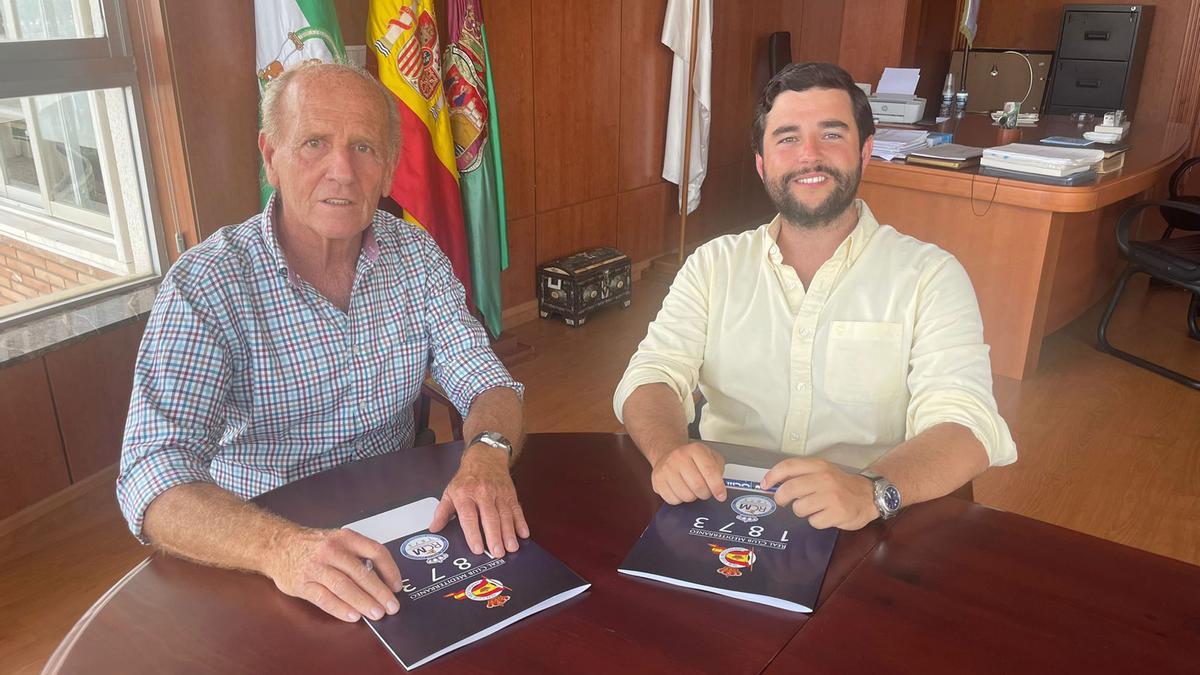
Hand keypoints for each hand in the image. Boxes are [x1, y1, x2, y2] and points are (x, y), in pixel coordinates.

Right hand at [264, 526, 403, 622]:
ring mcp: (316, 567)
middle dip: (379, 592)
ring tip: (377, 614)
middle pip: (361, 573)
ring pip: (344, 586)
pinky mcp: (302, 584)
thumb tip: (383, 578)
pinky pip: (324, 598)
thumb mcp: (338, 540)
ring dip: (363, 602)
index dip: (390, 570)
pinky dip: (340, 608)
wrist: (278, 545)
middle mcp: (332, 550)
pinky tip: (353, 616)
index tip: (397, 585)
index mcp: (345, 538)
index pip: (375, 551)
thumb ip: (357, 554)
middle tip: (391, 606)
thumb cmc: (313, 546)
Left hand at [429, 444, 528, 557]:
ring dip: (509, 532)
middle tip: (498, 552)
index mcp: (465, 494)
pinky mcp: (510, 494)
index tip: (477, 548)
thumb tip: (434, 528)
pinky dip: (521, 522)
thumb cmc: (467, 478)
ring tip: (511, 547)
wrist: (485, 457)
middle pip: (490, 517)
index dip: (473, 533)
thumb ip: (442, 512)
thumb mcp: (450, 492)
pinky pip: (517, 509)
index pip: (469, 517)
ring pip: (505, 515)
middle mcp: (482, 493)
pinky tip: (523, 534)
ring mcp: (498, 493)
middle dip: (495, 536)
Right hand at [650, 441, 726, 504]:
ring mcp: (666, 469)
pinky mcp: (658, 481)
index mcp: (695, 450)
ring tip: (690, 487)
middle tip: (705, 490)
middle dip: (705, 493)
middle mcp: (679, 457)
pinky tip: (679, 489)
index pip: (709, 471)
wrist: (668, 453)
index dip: (717, 487)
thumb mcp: (710, 456)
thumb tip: (720, 487)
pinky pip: (673, 500)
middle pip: (698, 486)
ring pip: (686, 496)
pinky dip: (679, 499)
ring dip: (692, 496)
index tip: (721, 496)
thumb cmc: (691, 458)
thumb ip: (719, 469)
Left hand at [760, 458, 876, 529]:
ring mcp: (831, 496)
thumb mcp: (823, 471)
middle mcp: (824, 479)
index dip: (772, 476)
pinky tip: (825, 515)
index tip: (764, 485)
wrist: (869, 495)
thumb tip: (773, 482)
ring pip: (799, 508)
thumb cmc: (840, 484)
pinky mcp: (837, 513)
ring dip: (802, 511)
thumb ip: (801, 474)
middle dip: (781, 498)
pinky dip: (816, 521)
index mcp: (818, 466)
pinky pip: (814, 521)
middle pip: (790, 489)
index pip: (789, 466)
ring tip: (813, 508)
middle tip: (782, 502)